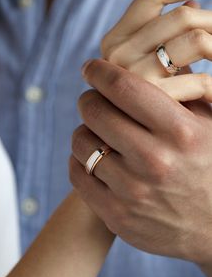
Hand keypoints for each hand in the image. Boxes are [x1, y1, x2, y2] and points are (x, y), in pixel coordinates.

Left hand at [70, 59, 211, 276]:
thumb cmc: (211, 168)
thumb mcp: (210, 125)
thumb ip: (182, 92)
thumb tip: (147, 60)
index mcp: (180, 132)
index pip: (123, 87)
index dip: (99, 71)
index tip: (91, 68)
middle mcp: (154, 161)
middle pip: (95, 112)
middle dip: (89, 99)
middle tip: (94, 100)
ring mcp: (132, 192)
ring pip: (81, 142)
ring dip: (84, 130)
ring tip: (97, 132)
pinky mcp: (117, 216)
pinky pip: (78, 175)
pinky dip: (79, 160)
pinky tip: (93, 156)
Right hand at [101, 0, 211, 101]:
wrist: (124, 145)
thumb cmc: (139, 104)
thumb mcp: (148, 66)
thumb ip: (165, 36)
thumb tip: (196, 0)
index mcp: (115, 42)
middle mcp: (119, 55)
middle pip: (181, 17)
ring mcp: (135, 76)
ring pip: (195, 39)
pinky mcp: (154, 99)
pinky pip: (201, 78)